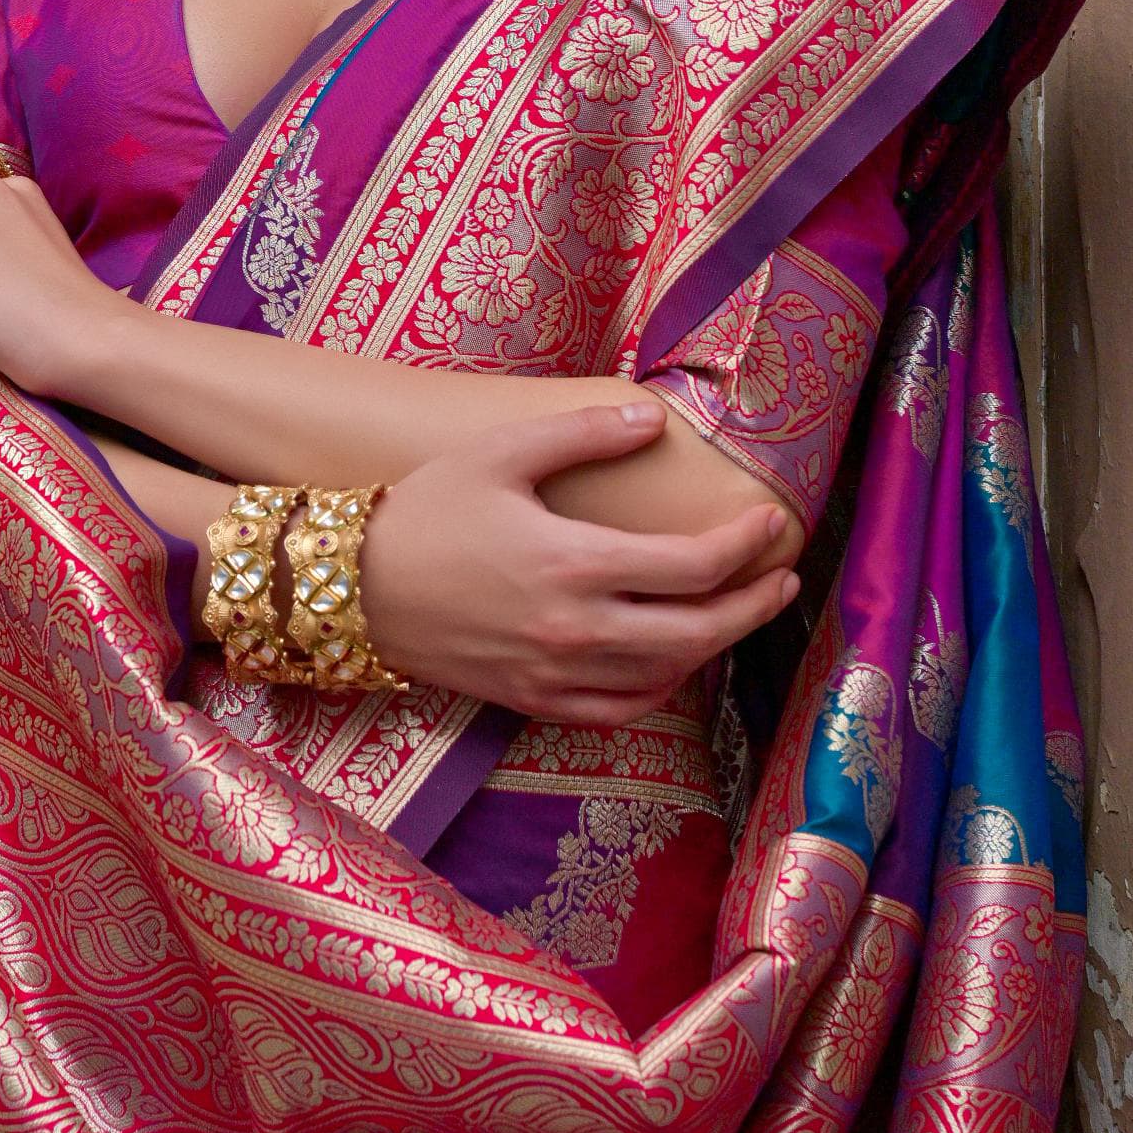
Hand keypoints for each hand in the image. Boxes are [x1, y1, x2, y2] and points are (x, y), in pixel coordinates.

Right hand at [362, 400, 797, 726]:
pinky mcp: (531, 701)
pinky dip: (659, 690)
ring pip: (664, 676)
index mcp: (574, 562)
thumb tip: (653, 420)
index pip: (693, 565)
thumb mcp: (501, 453)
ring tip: (736, 612)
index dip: (745, 546)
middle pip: (698, 631)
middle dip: (753, 605)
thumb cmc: (422, 510)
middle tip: (784, 580)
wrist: (348, 587)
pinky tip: (673, 663)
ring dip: (714, 647)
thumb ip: (582, 432)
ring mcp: (553, 673)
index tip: (771, 524)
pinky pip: (618, 712)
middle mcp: (574, 628)